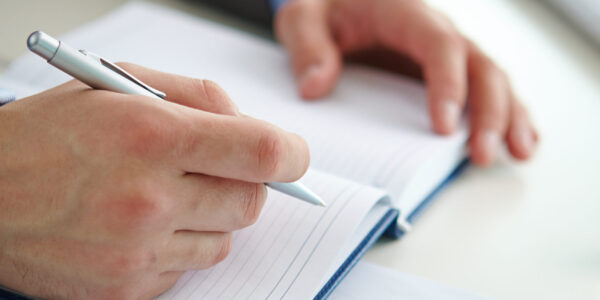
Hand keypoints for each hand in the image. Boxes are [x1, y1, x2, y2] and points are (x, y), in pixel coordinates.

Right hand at [0, 64, 308, 299]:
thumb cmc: (48, 135)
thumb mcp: (120, 85)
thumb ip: (199, 97)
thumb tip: (252, 127)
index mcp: (150, 135)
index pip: (262, 152)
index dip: (292, 155)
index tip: (292, 156)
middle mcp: (147, 197)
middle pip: (251, 201)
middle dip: (246, 184)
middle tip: (214, 170)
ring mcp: (136, 250)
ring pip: (224, 241)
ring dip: (211, 218)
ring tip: (166, 197)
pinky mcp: (124, 288)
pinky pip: (187, 270)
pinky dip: (178, 248)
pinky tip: (141, 227)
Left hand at [275, 0, 537, 165]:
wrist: (338, 4)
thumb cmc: (324, 10)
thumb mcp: (303, 19)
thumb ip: (307, 47)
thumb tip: (315, 87)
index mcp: (405, 13)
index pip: (439, 45)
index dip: (448, 85)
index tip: (443, 128)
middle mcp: (437, 32)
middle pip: (480, 66)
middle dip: (489, 112)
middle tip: (481, 155)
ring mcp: (449, 54)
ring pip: (493, 80)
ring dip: (508, 117)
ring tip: (518, 154)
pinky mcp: (450, 73)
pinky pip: (486, 91)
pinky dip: (506, 116)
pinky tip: (518, 143)